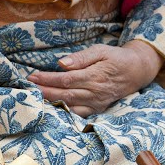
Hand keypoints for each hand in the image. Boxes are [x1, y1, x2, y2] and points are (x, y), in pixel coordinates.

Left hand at [28, 41, 163, 116]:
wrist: (136, 72)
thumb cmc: (116, 58)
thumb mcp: (101, 51)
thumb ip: (81, 58)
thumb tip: (61, 63)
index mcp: (95, 76)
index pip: (65, 79)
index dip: (47, 79)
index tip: (32, 76)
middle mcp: (95, 92)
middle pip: (64, 94)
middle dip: (44, 91)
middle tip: (28, 88)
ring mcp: (96, 103)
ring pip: (70, 106)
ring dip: (51, 103)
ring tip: (36, 98)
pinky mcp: (98, 109)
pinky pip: (79, 114)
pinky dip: (65, 113)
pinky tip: (52, 108)